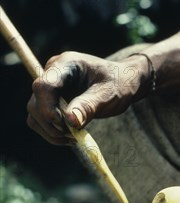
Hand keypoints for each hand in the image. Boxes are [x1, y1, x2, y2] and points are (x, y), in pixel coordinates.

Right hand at [27, 51, 149, 144]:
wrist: (122, 83)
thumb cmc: (118, 84)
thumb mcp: (108, 94)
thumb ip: (89, 106)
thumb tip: (70, 121)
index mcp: (66, 64)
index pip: (43, 85)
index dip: (48, 108)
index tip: (64, 125)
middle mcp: (52, 74)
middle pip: (35, 103)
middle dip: (51, 123)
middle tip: (74, 135)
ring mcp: (49, 89)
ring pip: (34, 114)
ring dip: (50, 131)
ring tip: (74, 138)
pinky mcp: (50, 102)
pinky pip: (40, 121)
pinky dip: (52, 133)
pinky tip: (70, 137)